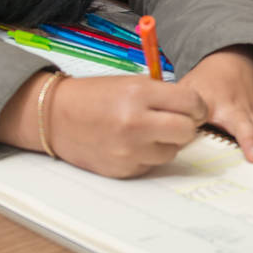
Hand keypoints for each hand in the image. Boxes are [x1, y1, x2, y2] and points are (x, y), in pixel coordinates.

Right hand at [1, 72, 208, 177]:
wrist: (55, 117)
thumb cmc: (95, 96)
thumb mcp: (130, 83)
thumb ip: (163, 95)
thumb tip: (195, 111)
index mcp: (139, 94)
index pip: (191, 103)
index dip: (197, 106)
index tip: (194, 108)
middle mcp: (135, 123)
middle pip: (187, 131)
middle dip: (187, 126)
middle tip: (177, 121)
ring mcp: (128, 150)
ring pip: (172, 152)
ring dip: (167, 142)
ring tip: (147, 131)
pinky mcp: (122, 169)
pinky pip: (151, 164)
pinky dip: (148, 155)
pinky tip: (131, 143)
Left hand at [181, 45, 252, 163]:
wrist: (230, 60)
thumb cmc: (205, 81)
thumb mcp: (187, 90)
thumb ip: (177, 112)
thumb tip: (167, 138)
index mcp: (218, 103)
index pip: (224, 120)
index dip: (235, 136)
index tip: (243, 152)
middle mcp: (238, 108)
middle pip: (248, 125)